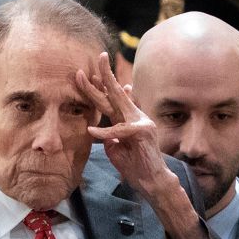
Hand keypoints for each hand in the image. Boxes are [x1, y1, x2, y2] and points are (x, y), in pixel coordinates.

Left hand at [79, 51, 210, 238]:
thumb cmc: (135, 167)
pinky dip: (105, 131)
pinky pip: (119, 130)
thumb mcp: (117, 148)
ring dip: (98, 90)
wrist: (152, 181)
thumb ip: (111, 135)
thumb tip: (101, 126)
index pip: (112, 100)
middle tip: (96, 57)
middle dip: (104, 75)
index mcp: (128, 119)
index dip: (100, 87)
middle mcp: (135, 116)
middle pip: (116, 93)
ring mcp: (141, 122)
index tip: (88, 74)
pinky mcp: (142, 132)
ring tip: (86, 77)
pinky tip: (91, 130)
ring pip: (117, 102)